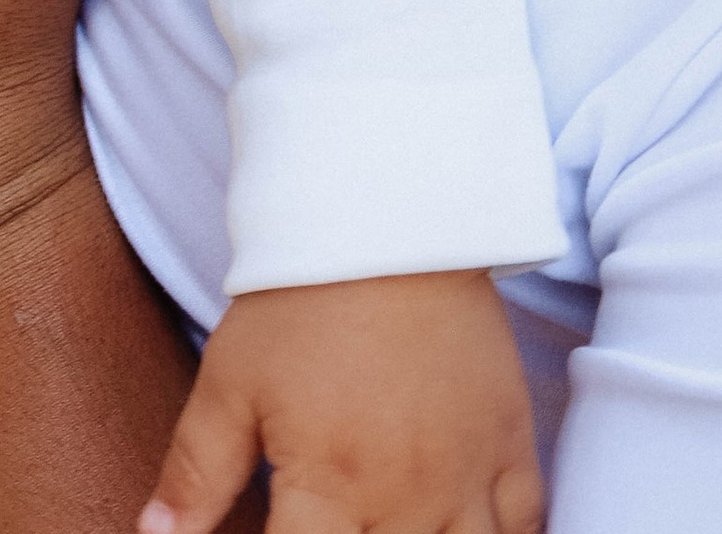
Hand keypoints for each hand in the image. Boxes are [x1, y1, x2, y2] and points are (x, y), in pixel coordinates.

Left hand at [145, 272, 543, 533]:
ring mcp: (468, 480)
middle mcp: (407, 499)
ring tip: (388, 524)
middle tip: (334, 519)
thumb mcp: (229, 381)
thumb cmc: (299, 299)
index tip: (275, 532)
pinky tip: (462, 529)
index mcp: (331, 486)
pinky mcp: (512, 450)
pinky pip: (526, 531)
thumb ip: (195, 474)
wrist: (386, 220)